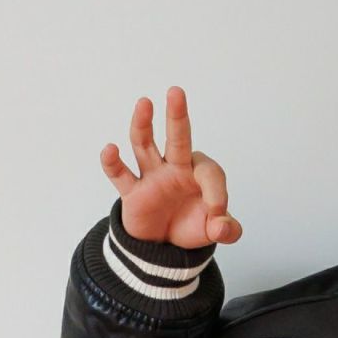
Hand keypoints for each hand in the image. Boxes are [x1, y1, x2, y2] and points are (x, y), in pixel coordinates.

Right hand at [100, 85, 241, 246]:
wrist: (164, 244)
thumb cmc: (191, 226)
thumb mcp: (214, 231)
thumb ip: (227, 230)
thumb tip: (221, 228)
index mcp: (199, 174)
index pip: (209, 173)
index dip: (216, 192)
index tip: (217, 214)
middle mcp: (175, 168)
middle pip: (176, 139)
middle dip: (177, 116)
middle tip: (176, 92)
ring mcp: (152, 177)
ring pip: (144, 145)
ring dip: (143, 125)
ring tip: (144, 103)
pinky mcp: (132, 192)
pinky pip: (120, 174)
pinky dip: (112, 163)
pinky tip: (110, 149)